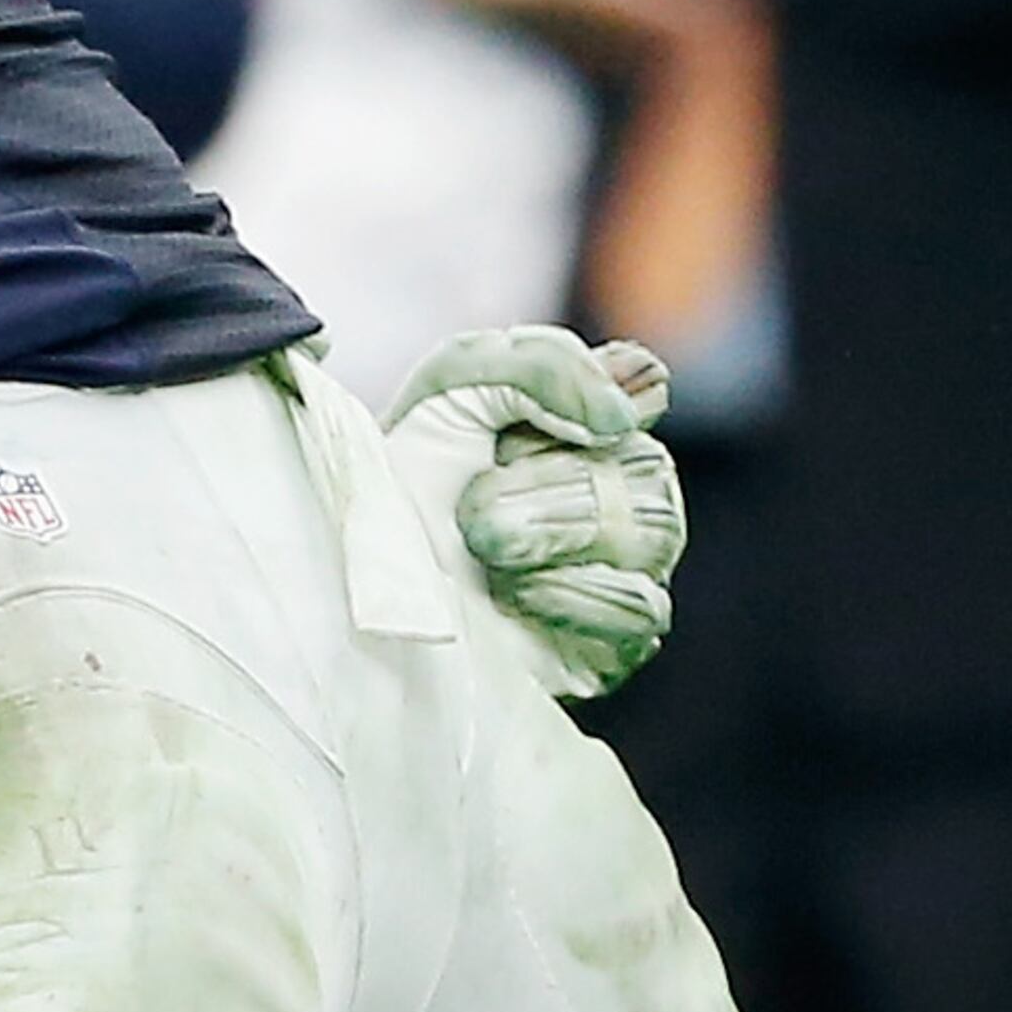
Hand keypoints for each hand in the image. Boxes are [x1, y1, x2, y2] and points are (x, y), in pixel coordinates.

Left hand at [380, 326, 684, 698]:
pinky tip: (515, 594)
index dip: (589, 392)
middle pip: (646, 466)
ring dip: (554, 532)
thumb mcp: (452, 388)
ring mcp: (624, 570)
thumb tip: (623, 413)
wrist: (358, 585)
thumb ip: (539, 365)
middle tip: (474, 509)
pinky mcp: (613, 646)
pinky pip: (641, 611)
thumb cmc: (407, 482)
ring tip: (484, 546)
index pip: (639, 385)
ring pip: (652, 533)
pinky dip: (574, 595)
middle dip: (549, 481)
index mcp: (588, 423)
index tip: (517, 423)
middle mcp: (620, 493)